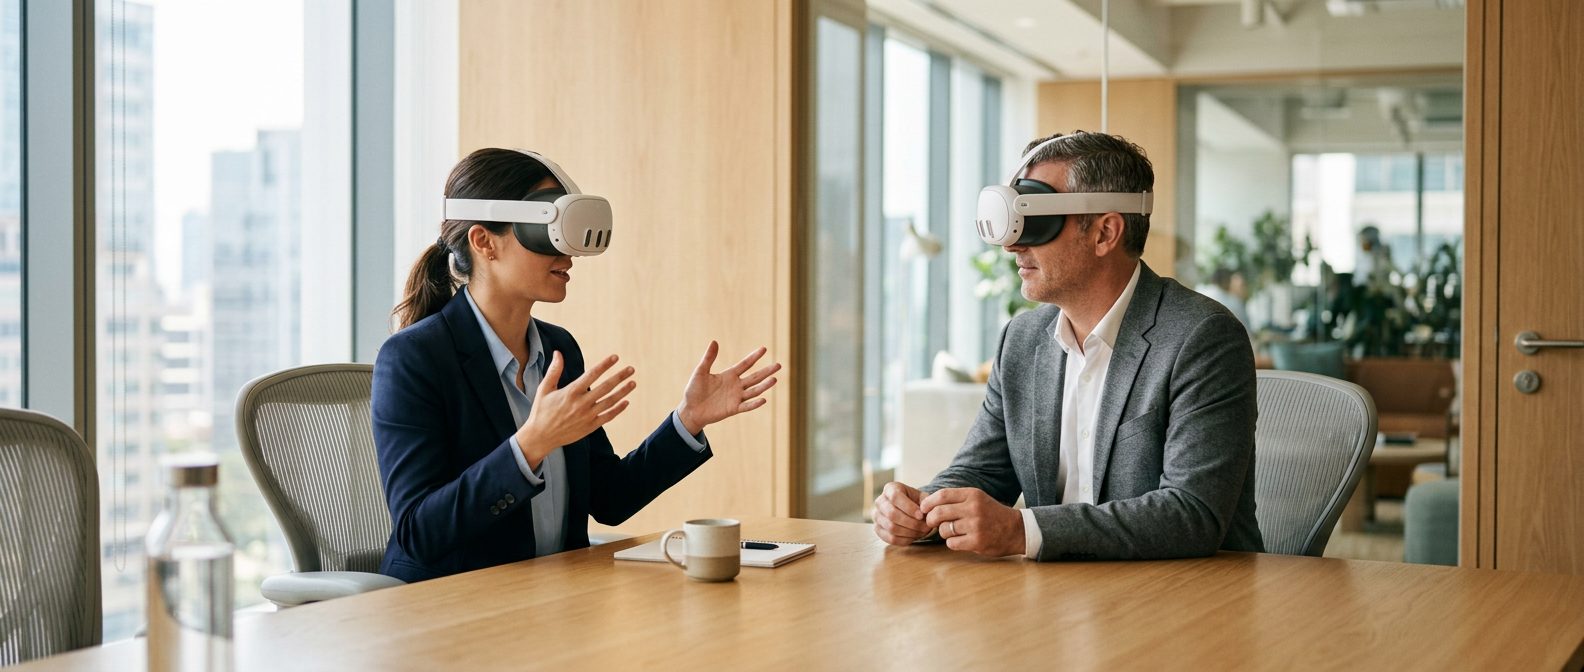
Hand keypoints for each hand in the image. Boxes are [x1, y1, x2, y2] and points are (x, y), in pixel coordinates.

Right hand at [516, 351, 635, 467]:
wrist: (540, 437)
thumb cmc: (541, 411)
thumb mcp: (544, 389)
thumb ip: (554, 370)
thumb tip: (558, 353)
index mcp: (571, 392)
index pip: (592, 374)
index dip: (605, 365)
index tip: (615, 357)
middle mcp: (581, 403)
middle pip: (606, 387)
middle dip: (620, 377)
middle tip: (631, 369)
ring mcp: (587, 416)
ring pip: (610, 401)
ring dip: (623, 391)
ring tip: (633, 383)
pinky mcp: (590, 426)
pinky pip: (608, 416)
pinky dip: (618, 409)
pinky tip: (626, 402)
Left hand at [674, 341, 780, 434]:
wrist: (690, 409)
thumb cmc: (694, 390)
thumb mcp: (700, 371)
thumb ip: (709, 358)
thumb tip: (714, 342)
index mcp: (729, 375)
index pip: (745, 364)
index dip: (754, 357)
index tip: (764, 348)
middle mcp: (736, 386)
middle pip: (755, 377)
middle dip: (766, 371)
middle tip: (779, 365)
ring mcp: (736, 397)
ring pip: (754, 391)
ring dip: (764, 386)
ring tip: (774, 379)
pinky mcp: (733, 409)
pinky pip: (746, 406)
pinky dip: (754, 404)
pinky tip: (763, 399)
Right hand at [872, 481, 930, 545]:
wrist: (908, 510)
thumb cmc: (915, 502)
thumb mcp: (922, 497)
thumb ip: (925, 501)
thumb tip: (924, 510)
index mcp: (890, 489)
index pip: (895, 497)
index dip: (909, 507)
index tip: (921, 515)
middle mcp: (880, 501)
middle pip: (892, 514)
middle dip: (911, 523)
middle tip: (925, 527)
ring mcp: (877, 516)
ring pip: (891, 528)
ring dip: (910, 532)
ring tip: (922, 532)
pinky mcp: (878, 529)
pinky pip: (890, 538)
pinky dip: (905, 540)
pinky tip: (914, 537)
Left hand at [921, 488, 1025, 556]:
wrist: (1016, 530)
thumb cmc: (992, 514)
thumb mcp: (977, 499)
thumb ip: (956, 499)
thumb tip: (927, 504)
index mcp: (973, 494)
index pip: (942, 495)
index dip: (928, 502)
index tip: (923, 508)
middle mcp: (973, 508)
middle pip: (939, 512)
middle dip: (930, 519)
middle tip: (931, 523)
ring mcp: (975, 525)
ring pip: (944, 529)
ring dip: (943, 532)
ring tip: (953, 532)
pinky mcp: (977, 541)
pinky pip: (952, 543)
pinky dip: (952, 543)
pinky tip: (961, 540)